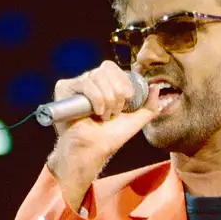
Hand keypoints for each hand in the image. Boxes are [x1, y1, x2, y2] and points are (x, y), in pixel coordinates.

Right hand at [47, 60, 162, 209]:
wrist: (91, 151)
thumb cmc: (108, 139)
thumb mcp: (135, 122)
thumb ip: (149, 107)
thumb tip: (156, 87)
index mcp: (103, 86)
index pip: (113, 68)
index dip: (123, 80)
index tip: (127, 99)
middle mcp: (89, 83)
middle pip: (106, 69)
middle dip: (117, 92)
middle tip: (115, 112)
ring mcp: (76, 85)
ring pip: (97, 76)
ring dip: (107, 98)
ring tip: (105, 116)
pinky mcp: (65, 89)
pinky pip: (85, 82)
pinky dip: (96, 98)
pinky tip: (96, 113)